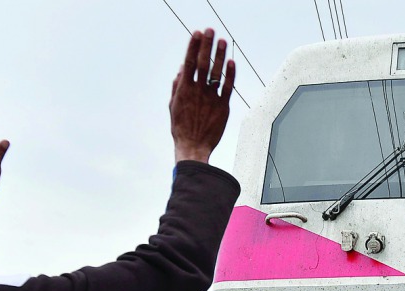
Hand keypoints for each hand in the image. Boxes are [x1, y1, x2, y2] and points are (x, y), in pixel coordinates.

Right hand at [170, 28, 234, 163]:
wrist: (193, 147)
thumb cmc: (181, 128)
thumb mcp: (173, 106)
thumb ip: (177, 86)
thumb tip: (182, 69)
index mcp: (184, 89)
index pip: (188, 62)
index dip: (193, 46)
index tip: (196, 33)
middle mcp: (198, 91)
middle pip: (202, 63)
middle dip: (206, 45)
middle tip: (210, 30)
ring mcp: (211, 98)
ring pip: (216, 72)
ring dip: (219, 55)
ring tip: (222, 41)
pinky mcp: (223, 107)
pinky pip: (228, 87)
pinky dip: (230, 74)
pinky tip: (232, 62)